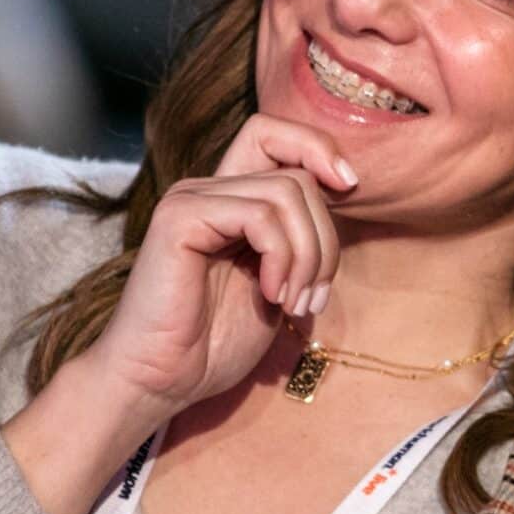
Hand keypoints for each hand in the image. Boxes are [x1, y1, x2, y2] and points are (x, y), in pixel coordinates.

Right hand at [80, 114, 356, 416]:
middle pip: (298, 174)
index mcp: (231, 199)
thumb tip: (344, 191)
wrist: (163, 380)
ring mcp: (192, 199)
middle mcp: (210, 189)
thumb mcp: (280, 282)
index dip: (320, 149)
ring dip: (308, 256)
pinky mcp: (180, 218)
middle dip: (326, 240)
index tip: (351, 189)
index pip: (277, 134)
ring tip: (294, 303)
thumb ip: (301, 238)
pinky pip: (260, 215)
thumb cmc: (216, 342)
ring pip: (288, 192)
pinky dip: (282, 258)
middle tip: (314, 296)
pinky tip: (272, 295)